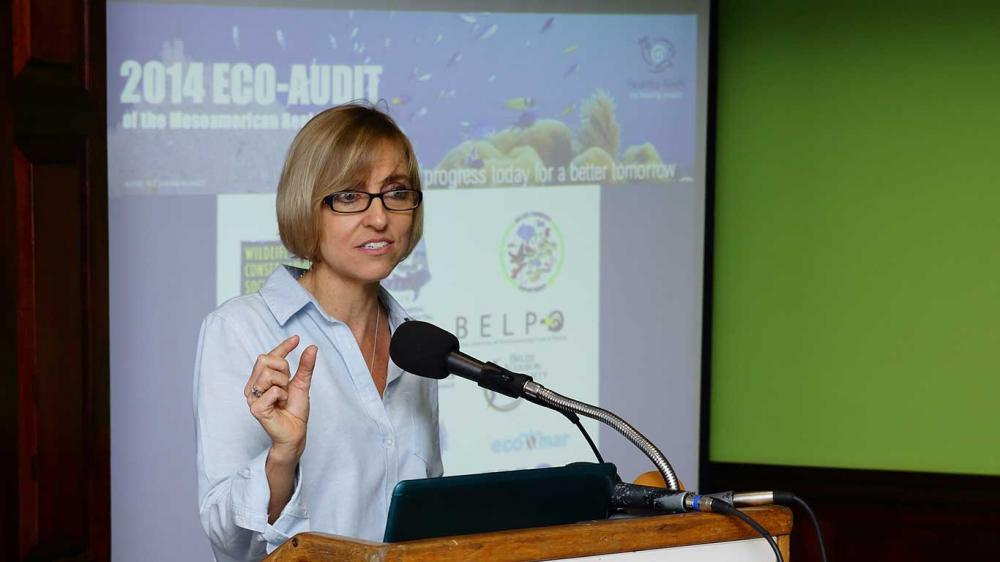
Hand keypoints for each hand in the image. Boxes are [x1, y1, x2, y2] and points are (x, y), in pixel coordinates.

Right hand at [244, 335, 317, 458]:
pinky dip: (282, 396)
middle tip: (287, 385)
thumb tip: (312, 347)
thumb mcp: (302, 383)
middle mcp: (253, 386)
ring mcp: (252, 397)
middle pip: (265, 359)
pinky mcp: (255, 408)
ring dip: (283, 384)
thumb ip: (305, 366)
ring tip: (283, 397)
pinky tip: (280, 405)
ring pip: (268, 374)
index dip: (283, 346)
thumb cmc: (295, 409)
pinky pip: (273, 391)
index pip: (269, 356)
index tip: (297, 338)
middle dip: (283, 369)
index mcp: (261, 378)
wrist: (295, 432)